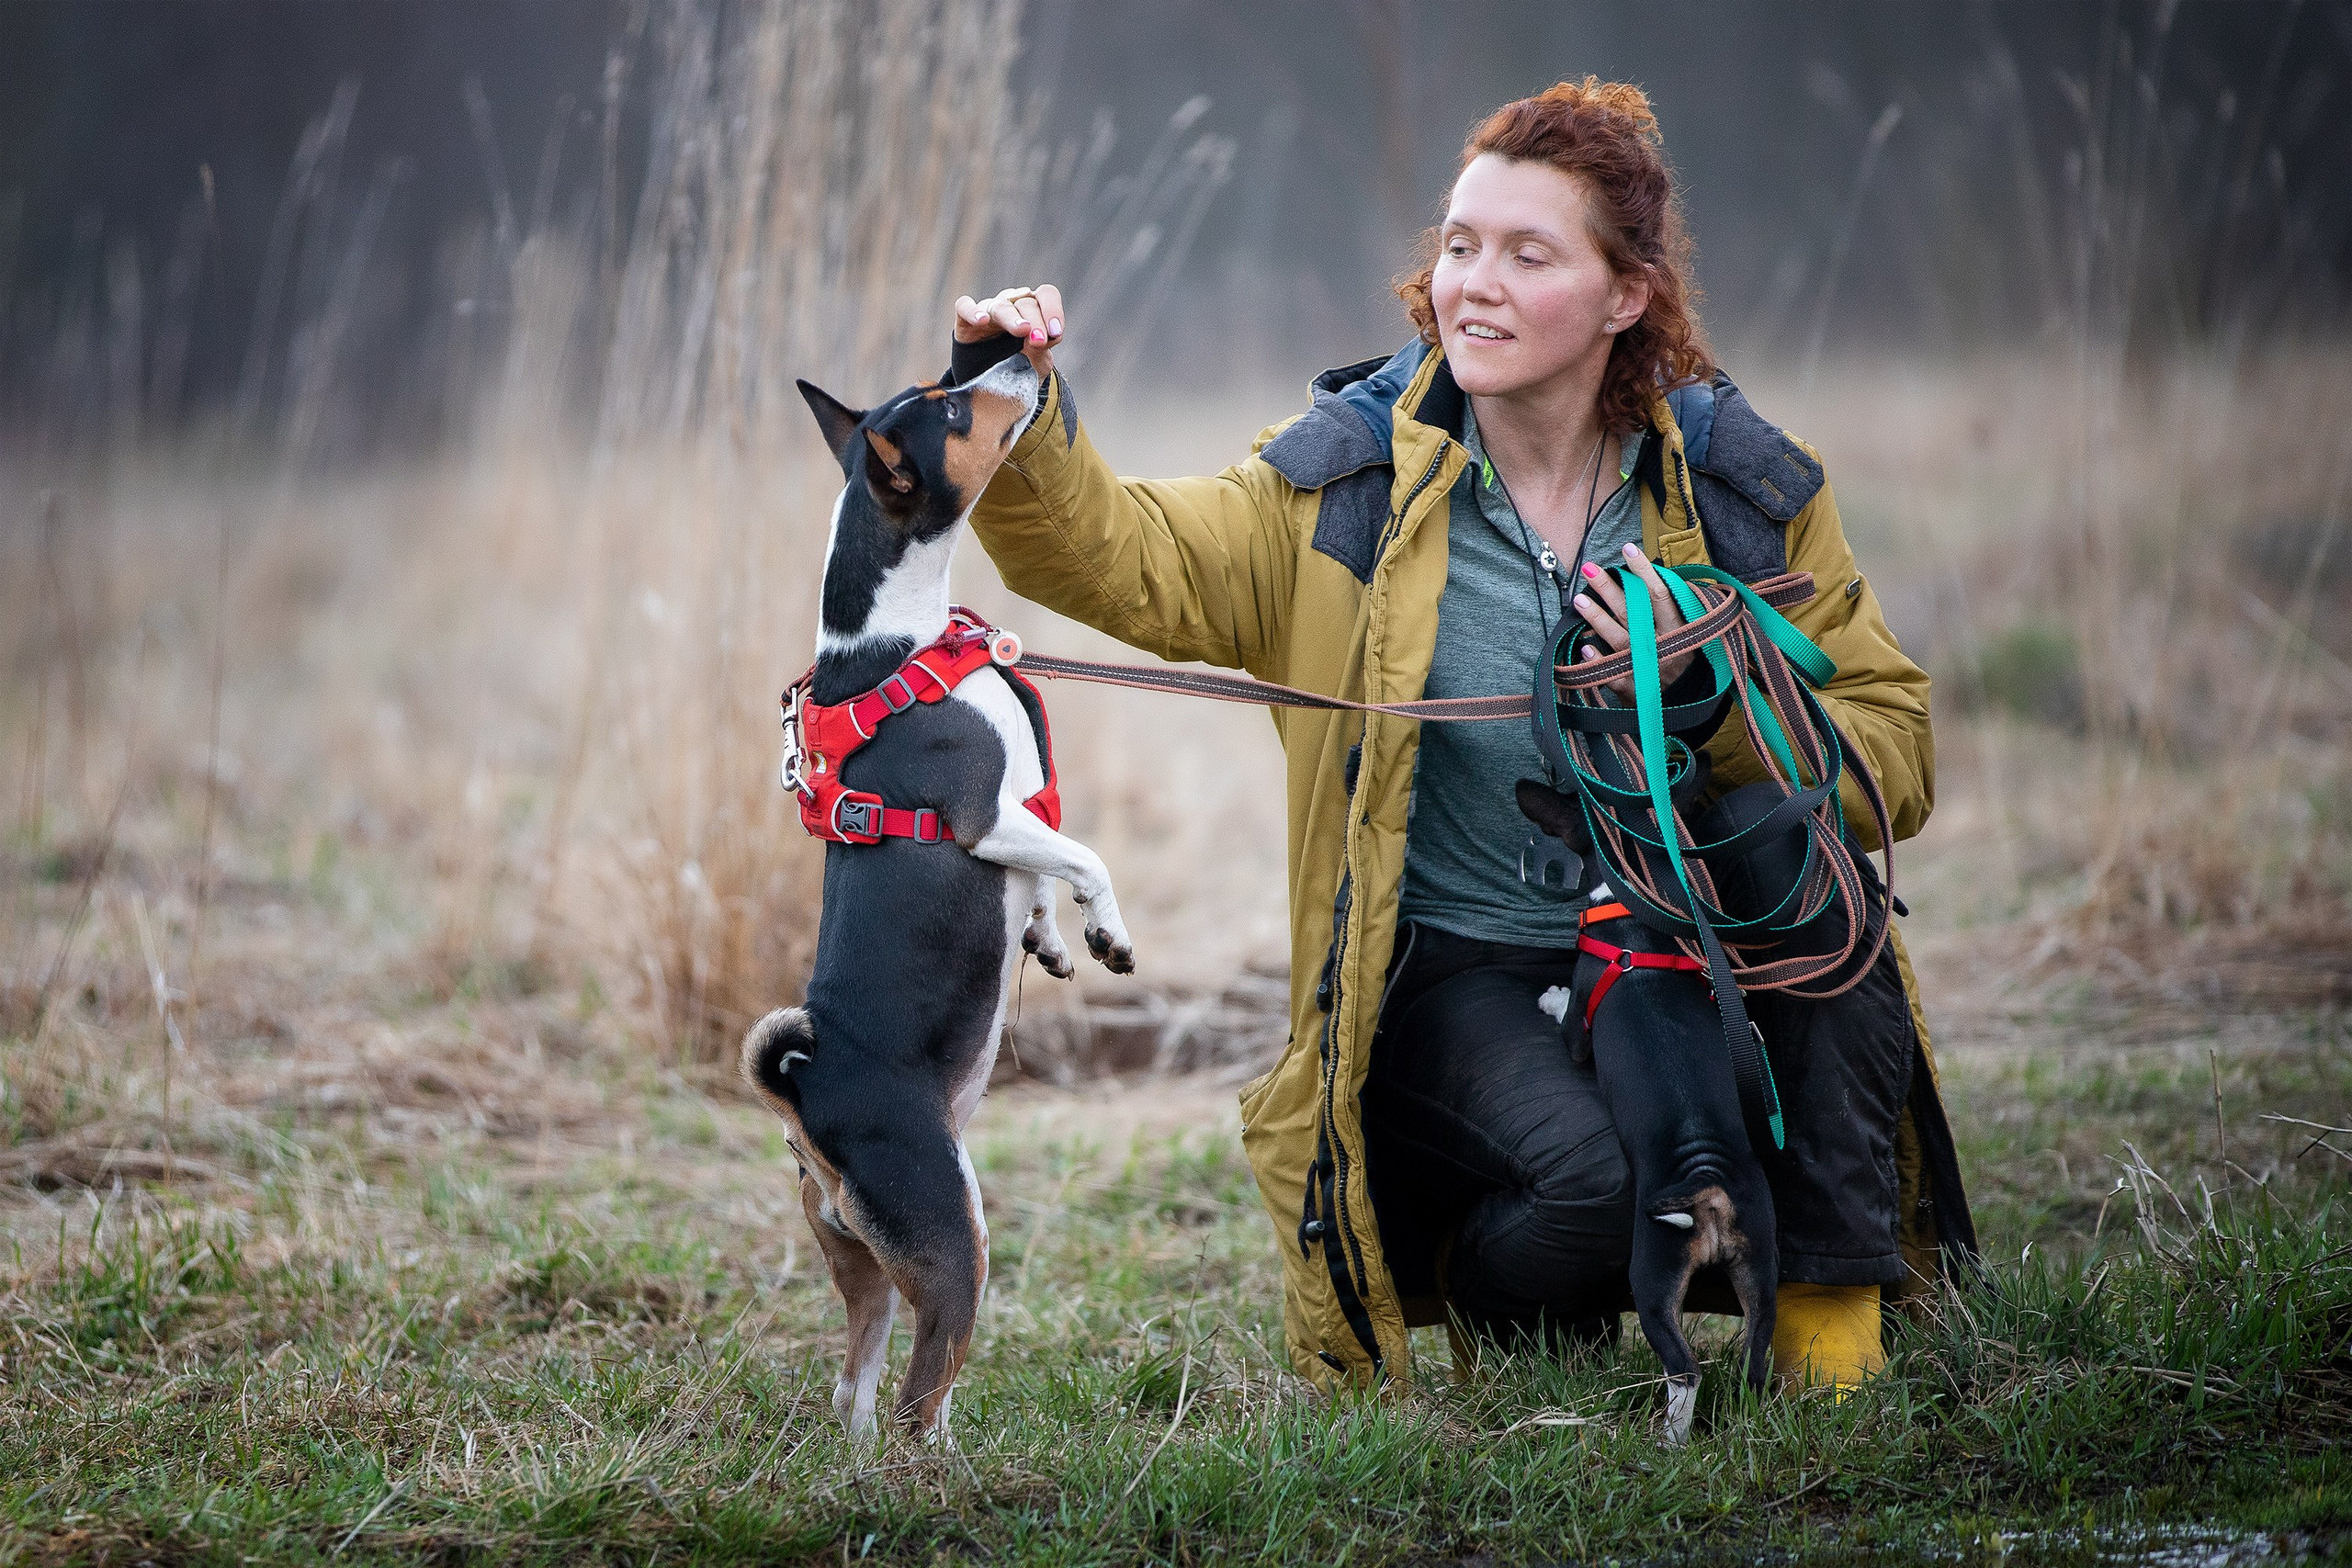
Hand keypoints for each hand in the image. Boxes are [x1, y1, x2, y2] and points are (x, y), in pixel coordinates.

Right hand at [953, 283, 1064, 373]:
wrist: (991, 384)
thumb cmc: (1019, 367)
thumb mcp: (1036, 365)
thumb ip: (1040, 353)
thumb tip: (1038, 340)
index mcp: (1034, 309)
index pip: (1046, 295)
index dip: (1052, 309)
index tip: (1056, 332)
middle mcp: (1012, 304)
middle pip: (1026, 302)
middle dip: (1036, 321)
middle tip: (1039, 340)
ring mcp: (989, 310)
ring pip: (1001, 306)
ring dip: (1012, 318)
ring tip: (1022, 330)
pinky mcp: (965, 320)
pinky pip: (964, 306)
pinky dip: (972, 311)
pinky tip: (982, 321)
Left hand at [1571, 543, 1692, 700]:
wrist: (1694, 704)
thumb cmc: (1688, 659)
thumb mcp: (1693, 632)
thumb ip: (1677, 607)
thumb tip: (1657, 575)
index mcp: (1680, 630)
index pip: (1661, 595)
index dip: (1644, 572)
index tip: (1628, 549)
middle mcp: (1663, 647)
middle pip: (1634, 613)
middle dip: (1611, 590)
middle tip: (1589, 568)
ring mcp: (1648, 669)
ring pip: (1620, 640)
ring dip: (1598, 619)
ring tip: (1578, 599)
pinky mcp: (1636, 691)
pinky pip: (1615, 677)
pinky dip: (1600, 664)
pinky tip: (1583, 648)